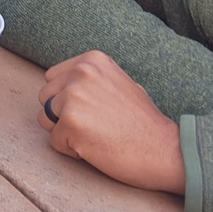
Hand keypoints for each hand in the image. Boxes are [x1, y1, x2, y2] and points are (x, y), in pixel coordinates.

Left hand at [39, 51, 185, 193]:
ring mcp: (73, 96)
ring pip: (45, 119)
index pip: (52, 79)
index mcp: (91, 60)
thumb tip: (62, 83)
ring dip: (65, 133)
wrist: (166, 151)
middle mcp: (80, 72)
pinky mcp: (70, 121)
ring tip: (96, 136)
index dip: (66, 99)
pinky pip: (55, 142)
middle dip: (62, 116)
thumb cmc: (143, 122)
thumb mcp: (118, 83)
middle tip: (96, 126)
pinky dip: (71, 150)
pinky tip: (97, 148)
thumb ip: (89, 79)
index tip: (94, 110)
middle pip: (45, 98)